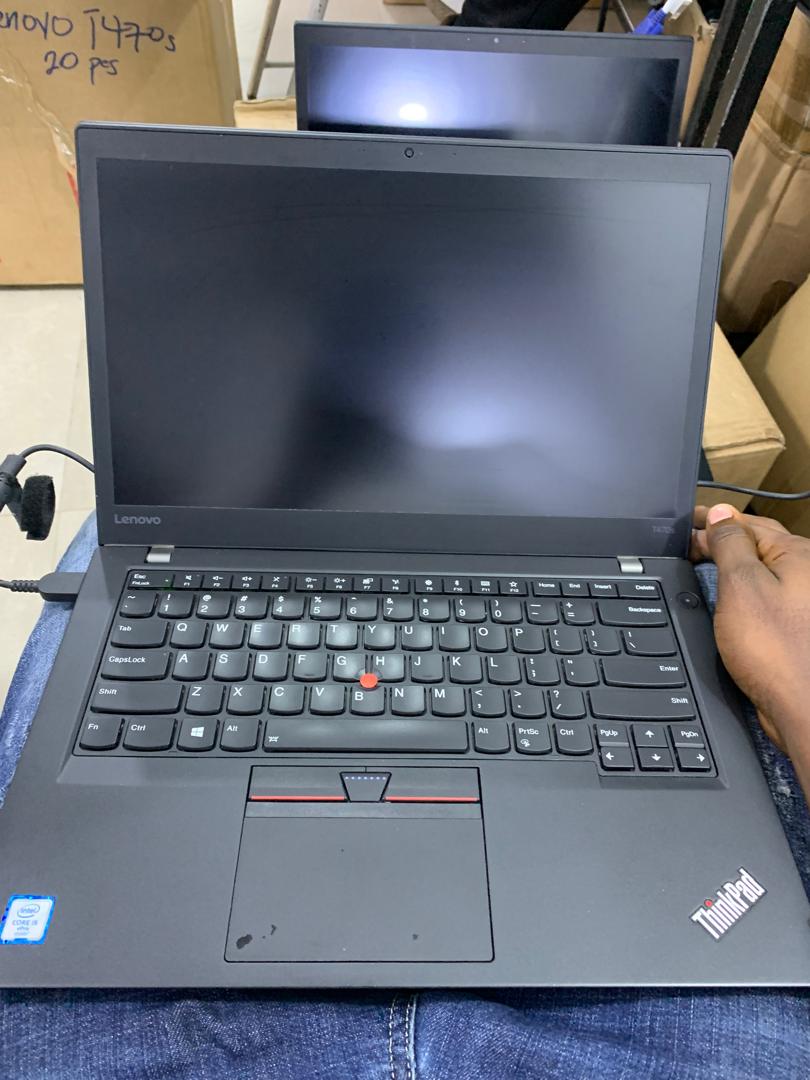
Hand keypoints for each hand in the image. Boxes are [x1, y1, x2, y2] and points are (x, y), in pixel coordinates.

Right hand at [691, 504, 809, 758]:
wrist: (804, 708)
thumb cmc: (778, 651)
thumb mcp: (742, 585)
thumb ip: (730, 545)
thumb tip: (721, 516)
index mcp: (798, 555)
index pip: (748, 524)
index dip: (713, 522)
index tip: (686, 525)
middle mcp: (806, 575)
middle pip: (758, 546)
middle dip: (723, 541)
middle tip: (689, 546)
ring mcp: (803, 604)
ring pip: (762, 573)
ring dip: (733, 567)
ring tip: (704, 567)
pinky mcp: (798, 629)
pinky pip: (766, 599)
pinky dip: (743, 595)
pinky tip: (728, 603)